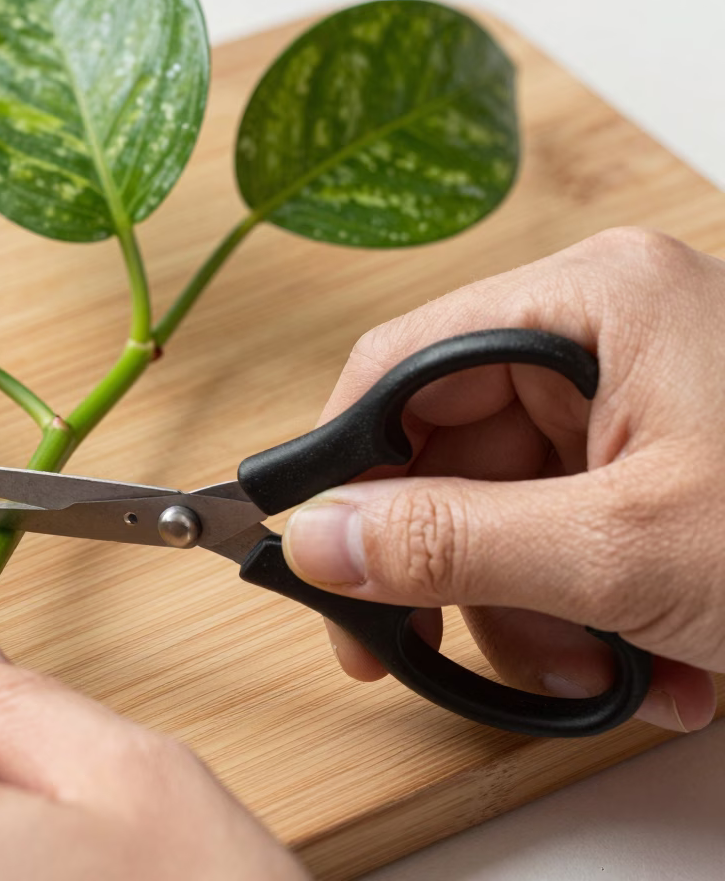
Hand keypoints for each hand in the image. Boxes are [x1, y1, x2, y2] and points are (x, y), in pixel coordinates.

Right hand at [281, 227, 722, 731]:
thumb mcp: (622, 551)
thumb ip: (447, 544)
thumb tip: (315, 542)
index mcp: (588, 302)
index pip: (397, 369)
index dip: (341, 470)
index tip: (310, 558)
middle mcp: (604, 334)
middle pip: (450, 454)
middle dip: (460, 575)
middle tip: (428, 657)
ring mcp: (642, 397)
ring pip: (510, 510)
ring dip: (533, 615)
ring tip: (591, 678)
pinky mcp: (671, 456)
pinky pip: (574, 531)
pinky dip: (593, 610)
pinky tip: (651, 664)